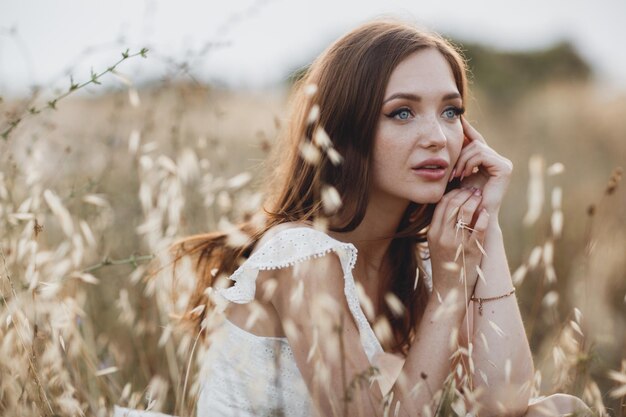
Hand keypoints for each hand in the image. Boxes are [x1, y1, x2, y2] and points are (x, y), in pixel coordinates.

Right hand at [427, 187, 489, 301]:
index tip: (462, 190)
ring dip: (474, 201)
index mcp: (433, 232)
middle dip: (465, 193)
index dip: (453, 193)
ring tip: (481, 197)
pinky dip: (483, 217)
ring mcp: (457, 243)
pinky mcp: (471, 250)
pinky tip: (486, 212)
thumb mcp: (436, 244)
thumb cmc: (446, 265)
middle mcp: (443, 236)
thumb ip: (442, 226)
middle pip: (453, 204)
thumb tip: (453, 205)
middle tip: (474, 190)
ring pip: (465, 212)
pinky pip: (479, 228)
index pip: (441, 204)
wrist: (449, 290)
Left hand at [451, 117, 512, 215]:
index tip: (458, 117)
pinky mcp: (505, 168)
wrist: (471, 217)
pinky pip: (482, 154)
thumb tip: (450, 136)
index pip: (476, 139)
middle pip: (475, 143)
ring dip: (462, 161)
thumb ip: (456, 158)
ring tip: (457, 176)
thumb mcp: (456, 174)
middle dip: (460, 155)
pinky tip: (465, 175)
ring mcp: (503, 163)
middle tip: (452, 173)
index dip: (467, 129)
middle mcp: (498, 160)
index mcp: (488, 161)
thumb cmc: (461, 199)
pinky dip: (470, 163)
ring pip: (477, 148)